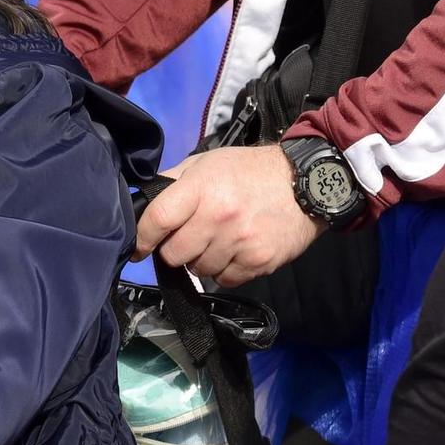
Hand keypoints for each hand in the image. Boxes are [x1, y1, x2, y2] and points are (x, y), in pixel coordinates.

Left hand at [136, 145, 327, 286]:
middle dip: (175, 250)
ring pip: (199, 271)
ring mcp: (239, 241)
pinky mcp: (259, 261)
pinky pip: (225, 280)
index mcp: (200, 188)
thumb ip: (174, 181)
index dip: (143, 237)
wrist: (305, 183)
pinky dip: (224, 271)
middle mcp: (218, 216)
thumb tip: (144, 201)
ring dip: (201, 261)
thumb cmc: (249, 170)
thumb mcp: (206, 163)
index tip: (139, 248)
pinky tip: (234, 252)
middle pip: (175, 253)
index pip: (158, 219)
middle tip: (188, 239)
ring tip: (217, 241)